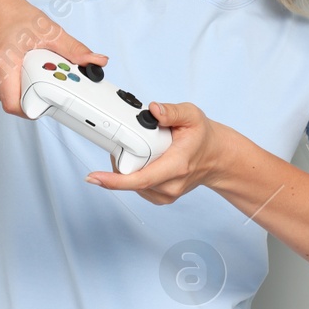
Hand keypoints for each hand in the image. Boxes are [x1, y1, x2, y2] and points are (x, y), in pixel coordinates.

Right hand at [0, 0, 106, 116]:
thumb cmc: (12, 15)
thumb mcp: (48, 30)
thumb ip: (74, 49)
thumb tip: (96, 61)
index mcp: (3, 62)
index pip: (15, 104)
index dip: (35, 108)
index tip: (50, 101)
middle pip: (14, 103)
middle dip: (33, 98)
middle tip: (46, 82)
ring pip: (8, 100)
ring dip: (24, 93)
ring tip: (33, 73)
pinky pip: (2, 93)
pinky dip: (15, 87)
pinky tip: (22, 72)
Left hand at [85, 102, 225, 204]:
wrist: (215, 158)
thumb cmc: (202, 137)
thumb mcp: (193, 115)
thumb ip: (173, 111)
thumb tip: (153, 109)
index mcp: (176, 166)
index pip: (140, 178)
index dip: (114, 180)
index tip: (93, 177)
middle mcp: (170, 185)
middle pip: (129, 178)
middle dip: (120, 160)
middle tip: (127, 142)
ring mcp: (165, 195)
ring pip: (131, 183)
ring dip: (127, 167)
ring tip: (142, 149)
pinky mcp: (160, 198)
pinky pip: (137, 187)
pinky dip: (134, 174)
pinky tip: (144, 161)